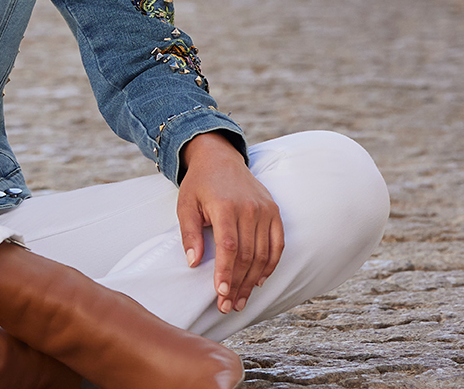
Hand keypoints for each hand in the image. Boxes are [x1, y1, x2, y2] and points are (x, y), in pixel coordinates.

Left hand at [177, 131, 282, 313]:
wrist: (220, 158)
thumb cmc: (199, 184)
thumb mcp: (185, 205)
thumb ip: (189, 233)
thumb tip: (193, 262)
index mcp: (226, 206)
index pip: (229, 246)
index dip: (226, 272)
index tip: (220, 293)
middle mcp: (249, 208)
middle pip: (247, 255)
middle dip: (237, 284)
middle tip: (227, 306)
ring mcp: (265, 210)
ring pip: (263, 254)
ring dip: (252, 280)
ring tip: (240, 300)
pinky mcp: (274, 212)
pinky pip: (278, 244)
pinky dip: (270, 265)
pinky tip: (259, 281)